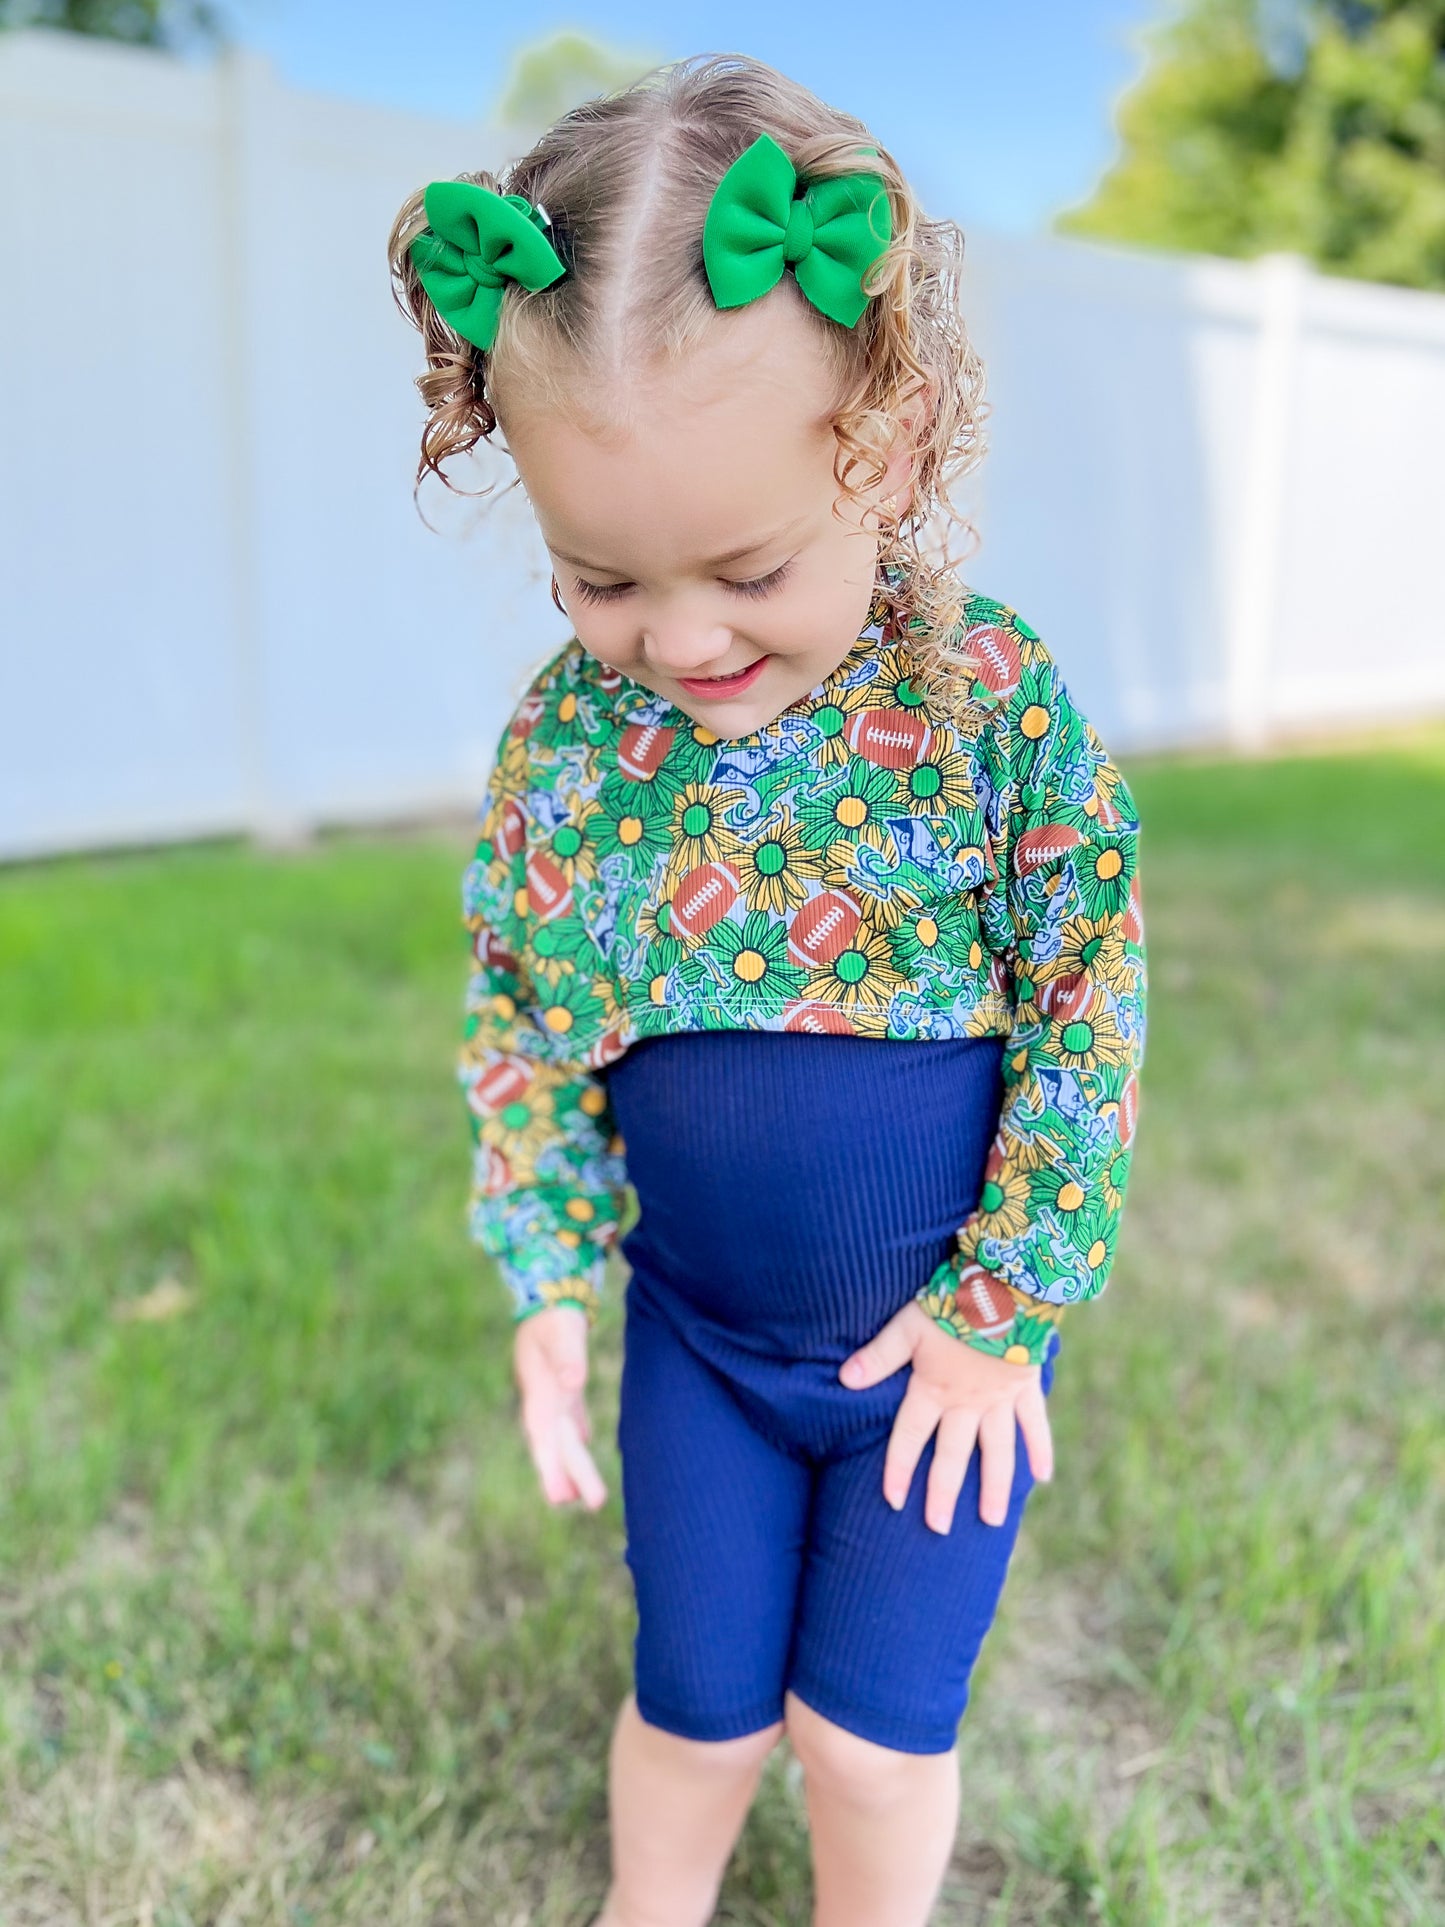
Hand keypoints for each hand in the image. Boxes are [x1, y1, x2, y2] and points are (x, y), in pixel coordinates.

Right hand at [513, 1304, 607, 1510]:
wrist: (545, 1291)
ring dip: (571, 1462)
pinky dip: (576, 1434)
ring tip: (579, 1496)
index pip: (545, 1438)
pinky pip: (569, 1417)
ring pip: (562, 1435)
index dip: (551, 1467)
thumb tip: (573, 1384)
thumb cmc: (553, 1314)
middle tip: (592, 1504)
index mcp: (540, 1392)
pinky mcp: (561, 1384)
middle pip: (557, 1444)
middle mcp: (543, 1398)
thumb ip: (567, 1358)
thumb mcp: (560, 1332)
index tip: (560, 1497)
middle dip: (570, 1475)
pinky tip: (583, 1441)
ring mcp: (551, 1393)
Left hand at [839, 1300, 1052, 1532]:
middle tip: (939, 1528)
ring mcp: (1000, 1399)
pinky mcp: (1026, 1386)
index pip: (911, 1437)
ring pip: (996, 1451)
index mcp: (934, 1389)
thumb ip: (878, 1356)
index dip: (900, 1468)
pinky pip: (1034, 1424)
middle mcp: (967, 1403)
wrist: (1005, 1285)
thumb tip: (844, 1379)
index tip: (894, 1500)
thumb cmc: (951, 1302)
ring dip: (994, 1486)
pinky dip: (1040, 1449)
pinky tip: (1043, 1477)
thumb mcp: (907, 1325)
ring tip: (993, 1521)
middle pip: (953, 1455)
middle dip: (944, 1493)